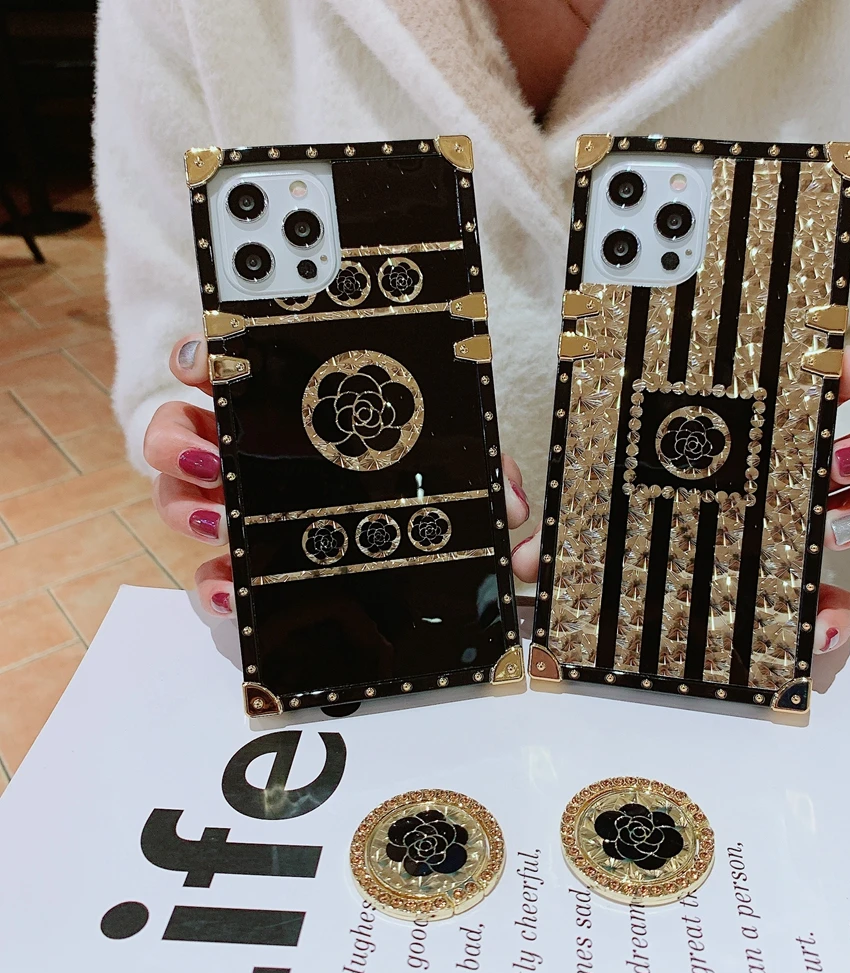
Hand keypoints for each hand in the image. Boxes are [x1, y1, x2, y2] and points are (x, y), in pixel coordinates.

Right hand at [143, 335, 532, 617]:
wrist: (397, 558)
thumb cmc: (414, 487)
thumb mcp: (449, 469)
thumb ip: (486, 478)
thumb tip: (519, 514)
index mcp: (290, 410)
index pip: (229, 370)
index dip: (203, 361)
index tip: (205, 362)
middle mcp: (250, 454)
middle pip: (182, 434)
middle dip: (178, 437)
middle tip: (209, 448)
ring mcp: (238, 510)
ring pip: (178, 499)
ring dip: (186, 504)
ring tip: (218, 514)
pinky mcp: (243, 567)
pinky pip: (209, 574)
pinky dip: (210, 581)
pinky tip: (230, 584)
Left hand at [511, 346, 849, 655]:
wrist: (596, 621)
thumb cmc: (594, 550)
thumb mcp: (562, 521)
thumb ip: (539, 517)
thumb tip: (518, 523)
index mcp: (719, 452)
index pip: (780, 402)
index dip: (821, 377)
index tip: (838, 361)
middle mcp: (762, 489)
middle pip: (835, 452)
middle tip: (840, 440)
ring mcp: (781, 543)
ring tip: (835, 517)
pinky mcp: (785, 603)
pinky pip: (828, 605)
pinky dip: (834, 612)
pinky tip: (821, 619)